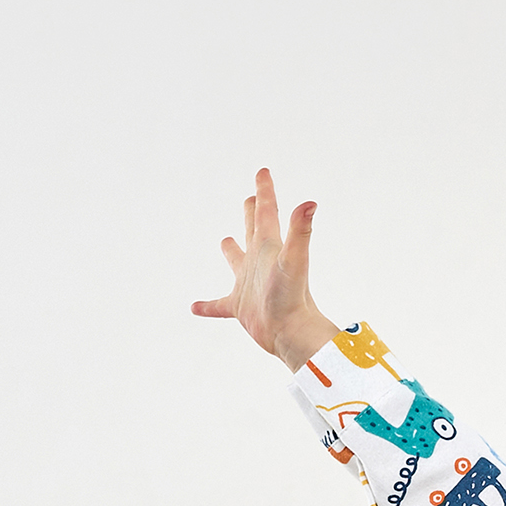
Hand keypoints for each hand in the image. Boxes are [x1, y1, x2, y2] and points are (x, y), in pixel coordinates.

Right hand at [191, 165, 338, 370]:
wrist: (290, 333)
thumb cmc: (293, 298)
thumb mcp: (293, 259)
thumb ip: (300, 230)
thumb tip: (311, 203)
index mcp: (269, 247)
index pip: (266, 212)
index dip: (264, 191)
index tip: (263, 171)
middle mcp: (259, 262)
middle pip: (254, 229)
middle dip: (251, 212)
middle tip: (251, 198)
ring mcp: (248, 284)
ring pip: (236, 262)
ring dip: (231, 251)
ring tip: (225, 241)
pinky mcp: (240, 307)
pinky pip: (219, 306)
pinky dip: (208, 306)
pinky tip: (194, 308)